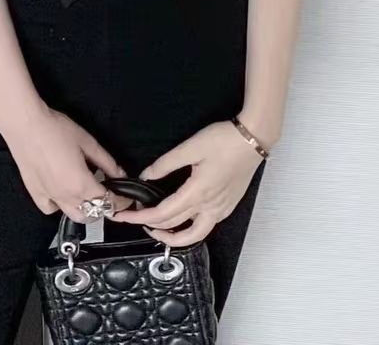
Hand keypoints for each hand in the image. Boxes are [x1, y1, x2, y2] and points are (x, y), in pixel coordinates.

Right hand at [0, 103, 136, 222]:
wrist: (26, 125)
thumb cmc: (56, 130)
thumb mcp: (88, 143)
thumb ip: (106, 162)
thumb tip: (120, 173)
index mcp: (82, 184)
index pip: (108, 202)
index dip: (122, 201)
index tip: (127, 195)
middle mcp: (66, 197)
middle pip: (93, 214)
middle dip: (105, 207)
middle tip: (109, 191)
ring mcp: (50, 198)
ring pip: (74, 215)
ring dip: (86, 209)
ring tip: (88, 193)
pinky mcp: (35, 194)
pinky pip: (52, 209)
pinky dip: (61, 206)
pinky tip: (63, 191)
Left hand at [109, 120, 264, 245]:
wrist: (253, 140)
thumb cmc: (225, 140)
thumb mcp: (190, 147)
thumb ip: (165, 163)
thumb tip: (146, 175)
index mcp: (198, 193)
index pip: (163, 214)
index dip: (140, 218)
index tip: (125, 216)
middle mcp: (210, 207)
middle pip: (175, 227)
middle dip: (150, 227)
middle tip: (135, 220)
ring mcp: (221, 210)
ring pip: (194, 236)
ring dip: (173, 237)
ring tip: (157, 229)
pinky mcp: (228, 207)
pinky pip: (206, 227)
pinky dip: (189, 230)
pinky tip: (182, 220)